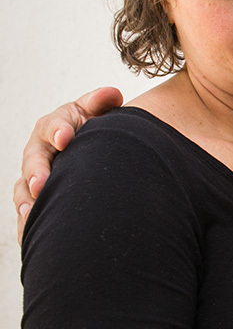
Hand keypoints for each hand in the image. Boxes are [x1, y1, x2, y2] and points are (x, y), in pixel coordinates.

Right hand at [14, 86, 123, 239]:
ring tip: (30, 213)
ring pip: (24, 189)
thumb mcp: (96, 112)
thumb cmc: (94, 129)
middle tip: (41, 184)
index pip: (53, 126)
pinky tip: (31, 234)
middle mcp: (41, 150)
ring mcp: (36, 175)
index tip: (65, 138)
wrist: (94, 151)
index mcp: (56, 126)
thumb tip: (112, 94)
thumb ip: (101, 103)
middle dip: (36, 172)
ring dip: (26, 201)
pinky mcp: (38, 196)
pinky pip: (29, 210)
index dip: (58, 131)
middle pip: (33, 161)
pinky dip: (29, 222)